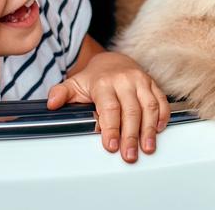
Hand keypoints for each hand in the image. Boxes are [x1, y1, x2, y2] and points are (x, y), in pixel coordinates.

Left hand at [47, 51, 169, 162]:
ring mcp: (141, 81)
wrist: (113, 60)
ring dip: (149, 129)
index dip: (111, 128)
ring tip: (147, 148)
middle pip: (131, 111)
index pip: (109, 108)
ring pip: (149, 106)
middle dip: (131, 135)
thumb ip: (61, 93)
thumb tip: (51, 103)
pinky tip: (159, 130)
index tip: (111, 145)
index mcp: (104, 83)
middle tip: (130, 155)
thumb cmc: (94, 78)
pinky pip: (161, 101)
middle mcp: (125, 81)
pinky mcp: (153, 84)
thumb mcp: (74, 84)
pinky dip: (162, 116)